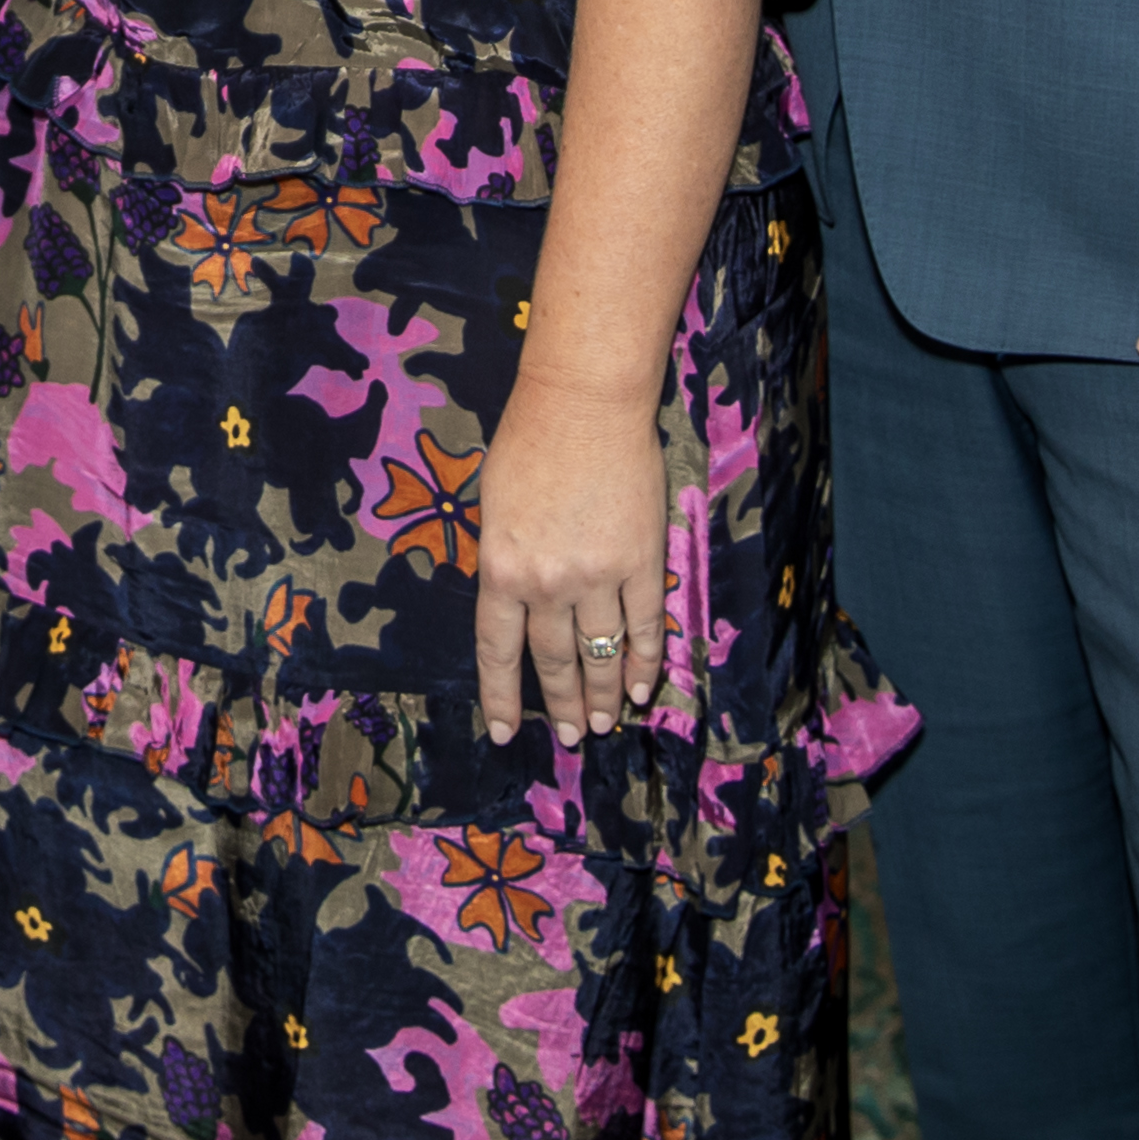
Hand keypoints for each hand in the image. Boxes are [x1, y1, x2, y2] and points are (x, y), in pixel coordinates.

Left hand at [469, 382, 672, 742]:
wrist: (585, 402)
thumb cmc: (531, 442)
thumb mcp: (494, 507)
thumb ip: (504, 562)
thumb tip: (516, 607)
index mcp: (501, 568)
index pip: (498, 651)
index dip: (502, 698)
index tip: (504, 733)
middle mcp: (547, 582)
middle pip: (553, 661)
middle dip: (561, 705)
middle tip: (571, 737)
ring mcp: (598, 575)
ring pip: (599, 653)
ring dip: (601, 695)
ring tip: (603, 723)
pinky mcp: (642, 561)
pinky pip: (644, 626)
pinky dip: (643, 662)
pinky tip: (640, 688)